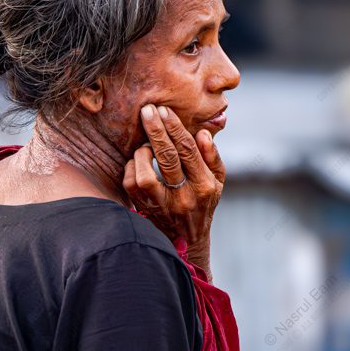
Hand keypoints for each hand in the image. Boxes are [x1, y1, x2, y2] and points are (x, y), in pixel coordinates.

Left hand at [123, 104, 224, 278]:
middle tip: (148, 111)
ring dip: (143, 153)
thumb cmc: (204, 201)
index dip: (176, 128)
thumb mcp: (218, 180)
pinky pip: (132, 184)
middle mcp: (184, 197)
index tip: (166, 111)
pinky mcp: (145, 210)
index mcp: (205, 186)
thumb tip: (202, 133)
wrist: (189, 239)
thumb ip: (212, 156)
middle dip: (156, 131)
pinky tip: (139, 159)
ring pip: (145, 175)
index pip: (189, 151)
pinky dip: (132, 166)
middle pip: (167, 158)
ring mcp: (163, 206)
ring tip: (145, 142)